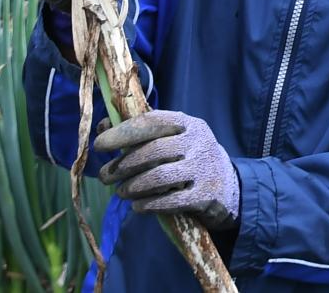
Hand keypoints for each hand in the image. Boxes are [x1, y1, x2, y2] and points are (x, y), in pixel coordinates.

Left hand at [95, 111, 239, 230]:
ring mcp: (203, 168)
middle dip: (123, 165)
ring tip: (120, 192)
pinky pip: (171, 201)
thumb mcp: (173, 139)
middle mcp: (198, 142)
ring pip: (160, 177)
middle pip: (153, 151)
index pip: (152, 121)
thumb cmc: (190, 158)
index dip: (123, 132)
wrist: (229, 186)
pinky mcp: (206, 195)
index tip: (99, 145)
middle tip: (105, 176)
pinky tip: (137, 207)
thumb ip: (141, 133)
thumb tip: (103, 127)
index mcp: (188, 124)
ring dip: (133, 186)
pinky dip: (149, 205)